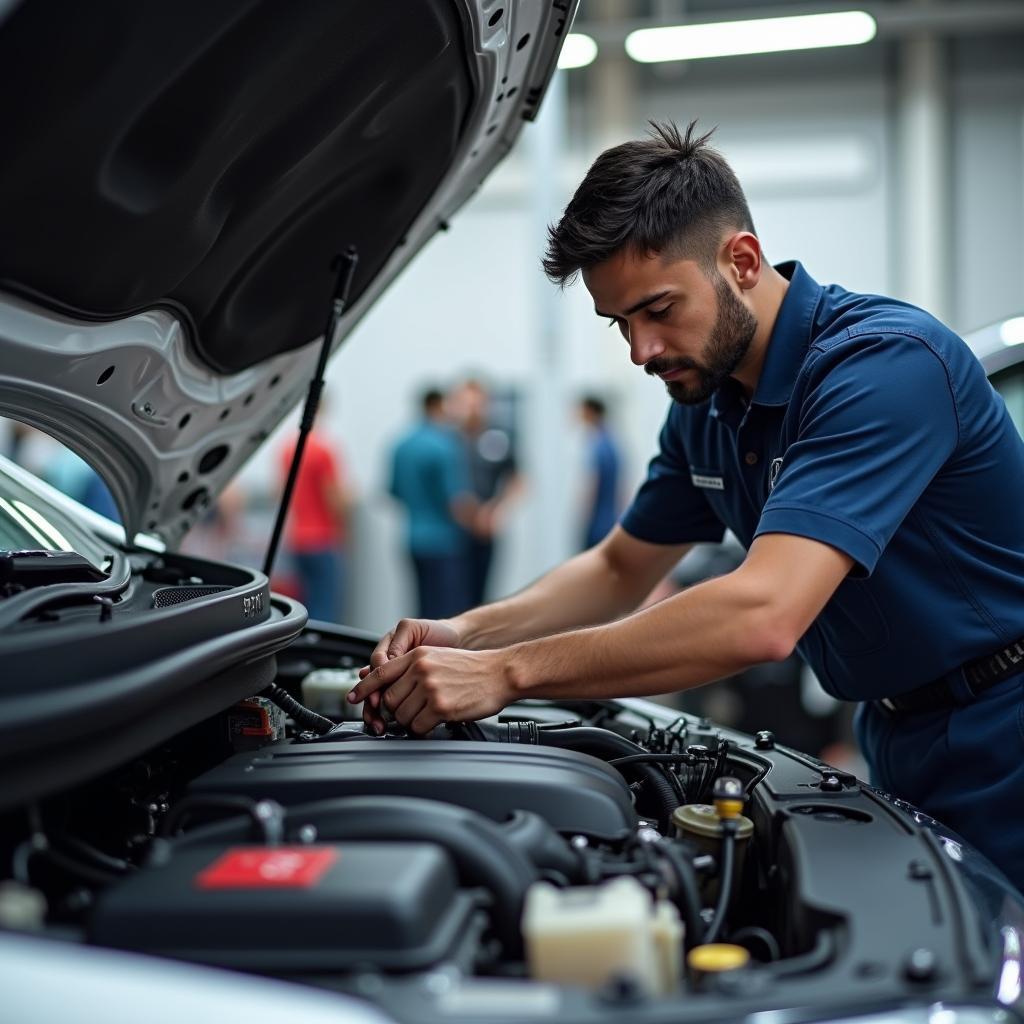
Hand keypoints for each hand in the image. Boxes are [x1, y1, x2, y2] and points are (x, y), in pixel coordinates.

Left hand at [349, 647, 510, 734]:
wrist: (501, 672)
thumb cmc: (474, 668)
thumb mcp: (440, 658)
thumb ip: (415, 669)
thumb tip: (393, 688)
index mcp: (418, 656)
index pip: (380, 672)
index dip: (364, 688)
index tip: (353, 698)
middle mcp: (420, 670)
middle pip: (389, 700)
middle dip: (397, 710)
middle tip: (412, 711)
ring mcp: (430, 689)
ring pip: (402, 716)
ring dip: (412, 722)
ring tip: (428, 716)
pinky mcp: (440, 707)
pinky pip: (418, 727)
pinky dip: (423, 730)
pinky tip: (436, 722)